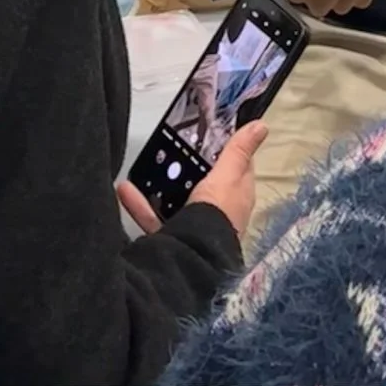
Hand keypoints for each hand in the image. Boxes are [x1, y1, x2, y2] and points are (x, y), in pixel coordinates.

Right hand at [117, 120, 269, 240]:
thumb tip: (261, 125)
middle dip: (191, 168)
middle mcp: (220, 213)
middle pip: (207, 184)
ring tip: (148, 168)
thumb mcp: (228, 176)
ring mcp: (196, 227)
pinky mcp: (173, 240)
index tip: (212, 133)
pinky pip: (155, 218)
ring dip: (163, 186)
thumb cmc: (216, 215)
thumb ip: (239, 152)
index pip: (239, 167)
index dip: (229, 149)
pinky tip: (124, 190)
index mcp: (238, 196)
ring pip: (179, 201)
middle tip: (174, 148)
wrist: (191, 260)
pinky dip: (141, 205)